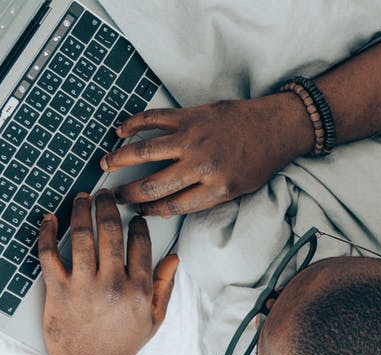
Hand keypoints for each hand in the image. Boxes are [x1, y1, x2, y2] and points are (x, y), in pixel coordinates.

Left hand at [38, 190, 179, 354]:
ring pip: (82, 235)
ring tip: (81, 198)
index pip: (140, 243)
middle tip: (105, 194)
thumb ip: (164, 286)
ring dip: (81, 210)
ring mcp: (84, 285)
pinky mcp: (58, 290)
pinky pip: (49, 254)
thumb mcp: (153, 319)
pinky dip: (47, 233)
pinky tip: (49, 219)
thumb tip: (174, 259)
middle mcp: (113, 282)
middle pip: (111, 231)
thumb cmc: (120, 346)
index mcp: (138, 288)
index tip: (132, 215)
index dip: (136, 223)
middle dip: (108, 206)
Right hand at [100, 96, 309, 216]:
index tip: (138, 212)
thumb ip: (203, 200)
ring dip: (120, 158)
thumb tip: (164, 210)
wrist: (275, 126)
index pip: (173, 206)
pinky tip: (121, 131)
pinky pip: (155, 119)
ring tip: (105, 164)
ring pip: (146, 150)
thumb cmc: (258, 161)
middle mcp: (202, 165)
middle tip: (115, 195)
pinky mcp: (190, 116)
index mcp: (216, 188)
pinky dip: (134, 124)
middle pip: (154, 184)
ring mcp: (194, 138)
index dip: (150, 211)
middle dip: (130, 193)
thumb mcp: (237, 190)